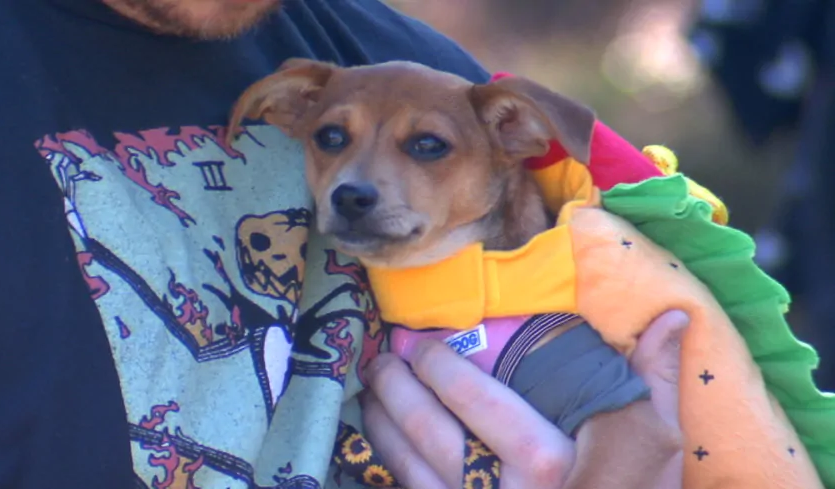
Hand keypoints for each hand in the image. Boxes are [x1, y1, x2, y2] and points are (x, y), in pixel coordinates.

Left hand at [360, 310, 688, 488]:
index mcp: (547, 461)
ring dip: (382, 424)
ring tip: (371, 390)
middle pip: (432, 433)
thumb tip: (672, 317)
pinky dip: (389, 463)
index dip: (439, 370)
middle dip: (397, 390)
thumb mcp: (653, 445)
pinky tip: (381, 439)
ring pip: (410, 466)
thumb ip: (654, 380)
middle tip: (383, 360)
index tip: (420, 345)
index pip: (478, 403)